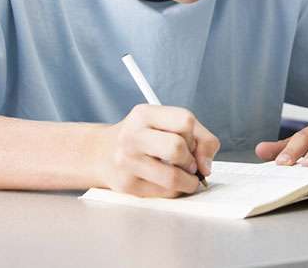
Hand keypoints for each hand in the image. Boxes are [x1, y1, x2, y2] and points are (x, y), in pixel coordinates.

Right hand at [94, 104, 219, 196]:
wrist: (100, 153)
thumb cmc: (141, 137)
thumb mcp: (164, 123)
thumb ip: (197, 135)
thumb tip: (206, 165)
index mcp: (144, 114)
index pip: (185, 120)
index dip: (197, 137)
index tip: (195, 146)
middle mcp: (132, 136)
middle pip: (177, 148)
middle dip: (191, 160)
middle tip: (189, 163)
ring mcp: (126, 162)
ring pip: (173, 177)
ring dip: (188, 180)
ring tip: (184, 175)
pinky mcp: (126, 185)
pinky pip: (164, 193)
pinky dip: (175, 190)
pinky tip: (169, 182)